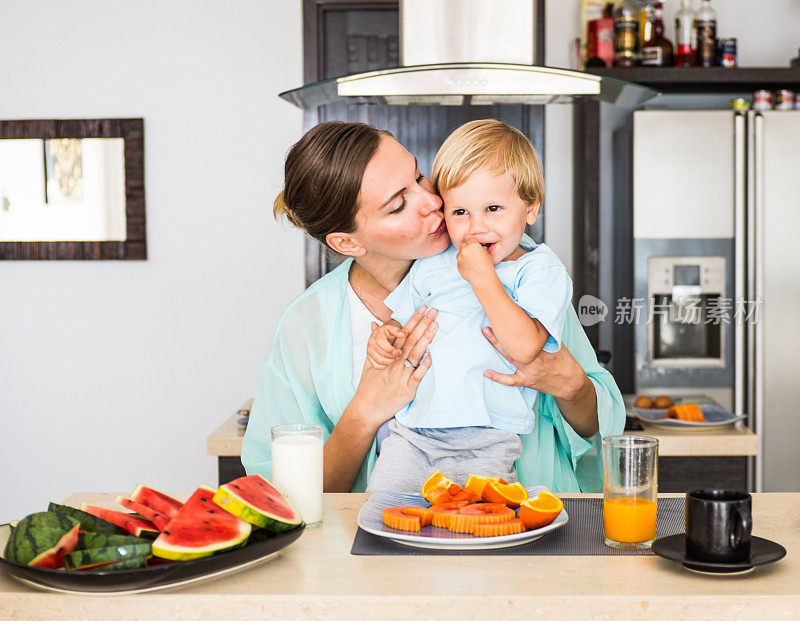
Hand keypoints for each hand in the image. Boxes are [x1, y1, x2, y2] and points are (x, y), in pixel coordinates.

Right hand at [351, 306, 438, 429]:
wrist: (367, 409)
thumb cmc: (369, 385)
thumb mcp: (369, 361)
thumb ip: (373, 342)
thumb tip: (373, 323)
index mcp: (388, 355)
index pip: (402, 334)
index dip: (413, 320)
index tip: (423, 308)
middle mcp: (395, 363)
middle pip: (411, 340)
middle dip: (423, 324)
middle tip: (434, 311)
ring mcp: (402, 376)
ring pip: (415, 354)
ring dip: (426, 339)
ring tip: (435, 325)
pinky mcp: (407, 390)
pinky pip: (418, 376)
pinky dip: (425, 365)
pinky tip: (433, 355)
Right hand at [366, 323, 404, 368]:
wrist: (379, 335)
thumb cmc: (385, 333)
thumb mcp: (391, 328)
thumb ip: (397, 330)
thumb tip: (402, 334)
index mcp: (376, 335)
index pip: (381, 342)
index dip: (389, 348)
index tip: (396, 351)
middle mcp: (371, 343)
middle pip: (381, 353)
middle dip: (392, 355)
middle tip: (399, 353)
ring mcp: (369, 351)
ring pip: (379, 360)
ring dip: (390, 361)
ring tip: (395, 358)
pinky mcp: (369, 358)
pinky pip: (376, 366)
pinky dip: (384, 366)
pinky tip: (389, 361)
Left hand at [456, 239, 495, 286]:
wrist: (483, 278)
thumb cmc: (487, 266)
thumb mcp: (486, 253)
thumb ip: (481, 248)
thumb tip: (480, 248)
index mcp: (473, 244)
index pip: (470, 240)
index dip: (473, 244)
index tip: (475, 248)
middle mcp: (464, 249)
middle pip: (463, 245)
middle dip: (467, 248)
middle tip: (472, 254)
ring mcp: (460, 257)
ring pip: (460, 253)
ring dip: (463, 255)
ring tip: (471, 261)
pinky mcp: (457, 265)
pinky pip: (459, 261)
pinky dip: (462, 262)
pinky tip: (469, 266)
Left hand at [481, 326, 585, 400]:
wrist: (571, 383)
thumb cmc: (564, 361)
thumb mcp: (558, 344)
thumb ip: (547, 333)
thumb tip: (536, 316)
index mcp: (543, 348)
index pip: (528, 333)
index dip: (516, 324)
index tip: (506, 313)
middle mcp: (535, 360)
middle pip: (515, 343)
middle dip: (502, 332)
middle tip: (491, 319)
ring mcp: (529, 371)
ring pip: (510, 357)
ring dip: (497, 345)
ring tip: (487, 333)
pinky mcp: (526, 381)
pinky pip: (510, 380)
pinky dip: (498, 377)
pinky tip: (486, 372)